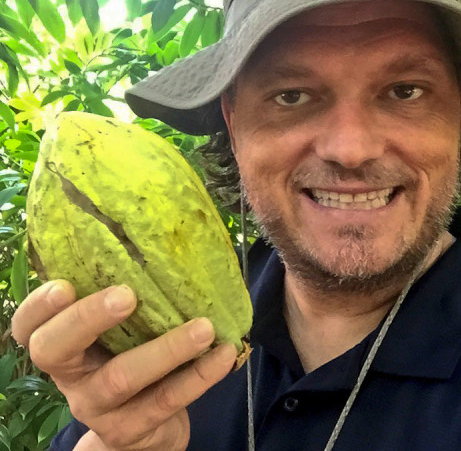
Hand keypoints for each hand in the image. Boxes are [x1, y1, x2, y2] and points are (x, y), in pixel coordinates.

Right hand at [11, 280, 237, 450]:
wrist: (144, 429)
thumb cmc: (132, 357)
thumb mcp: (122, 330)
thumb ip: (125, 294)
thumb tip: (162, 236)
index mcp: (63, 345)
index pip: (30, 327)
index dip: (39, 306)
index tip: (64, 284)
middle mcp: (71, 376)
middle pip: (55, 350)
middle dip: (88, 319)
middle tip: (126, 295)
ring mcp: (97, 408)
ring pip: (121, 378)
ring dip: (167, 349)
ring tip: (205, 327)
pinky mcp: (131, 430)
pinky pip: (165, 401)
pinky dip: (199, 376)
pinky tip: (224, 353)